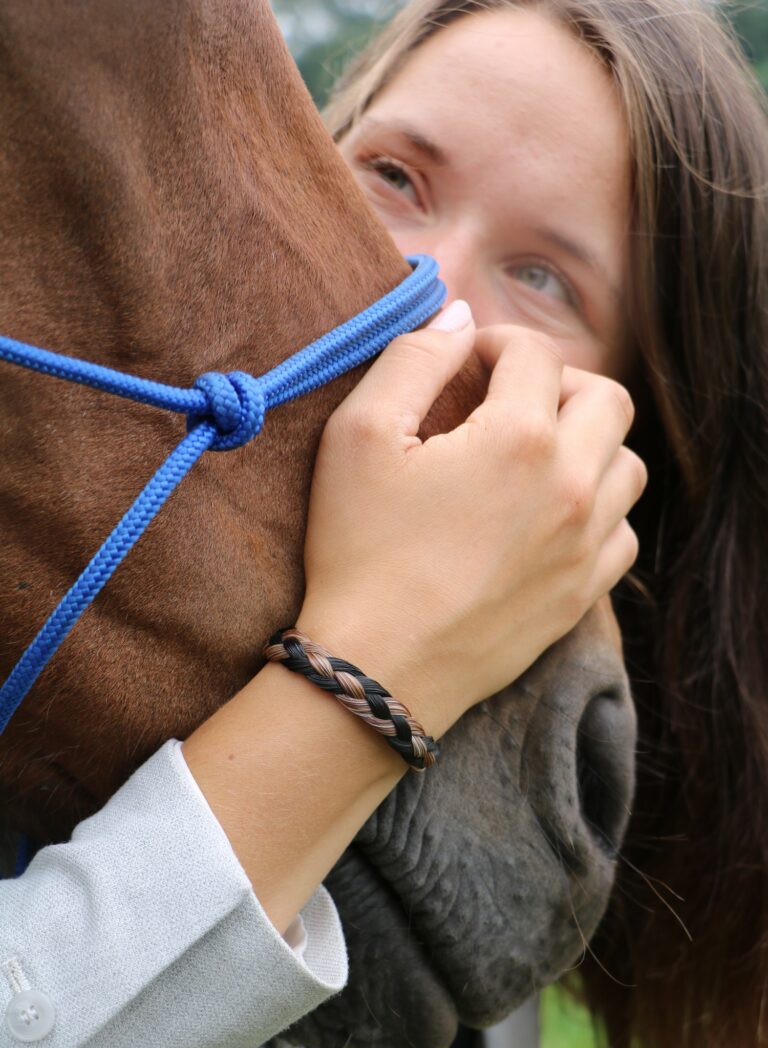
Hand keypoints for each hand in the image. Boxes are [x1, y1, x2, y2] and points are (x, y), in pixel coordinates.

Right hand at [297, 303, 646, 736]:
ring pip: (627, 465)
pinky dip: (598, 510)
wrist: (377, 669)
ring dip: (588, 444)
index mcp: (521, 438)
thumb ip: (413, 357)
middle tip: (508, 400)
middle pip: (607, 399)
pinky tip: (549, 516)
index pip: (535, 354)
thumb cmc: (358, 550)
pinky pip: (623, 533)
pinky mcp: (581, 594)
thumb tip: (457, 318)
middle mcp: (573, 487)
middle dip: (559, 383)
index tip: (465, 362)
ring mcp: (585, 546)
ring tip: (535, 456)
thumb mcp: (359, 435)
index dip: (495, 343)